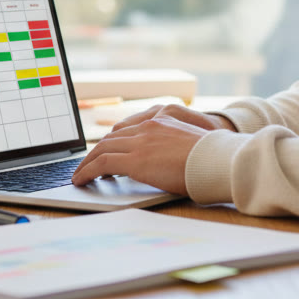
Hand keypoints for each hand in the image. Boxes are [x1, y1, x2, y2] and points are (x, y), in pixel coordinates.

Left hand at [71, 106, 233, 194]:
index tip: (106, 151)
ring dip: (87, 163)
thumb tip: (169, 160)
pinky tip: (82, 180)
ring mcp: (141, 141)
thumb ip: (175, 145)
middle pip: (112, 137)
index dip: (113, 141)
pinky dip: (87, 171)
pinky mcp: (136, 160)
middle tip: (86, 165)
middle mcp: (149, 125)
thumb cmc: (215, 157)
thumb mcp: (193, 142)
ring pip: (102, 149)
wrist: (219, 159)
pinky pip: (102, 163)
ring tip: (79, 175)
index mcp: (163, 118)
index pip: (128, 127)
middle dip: (96, 152)